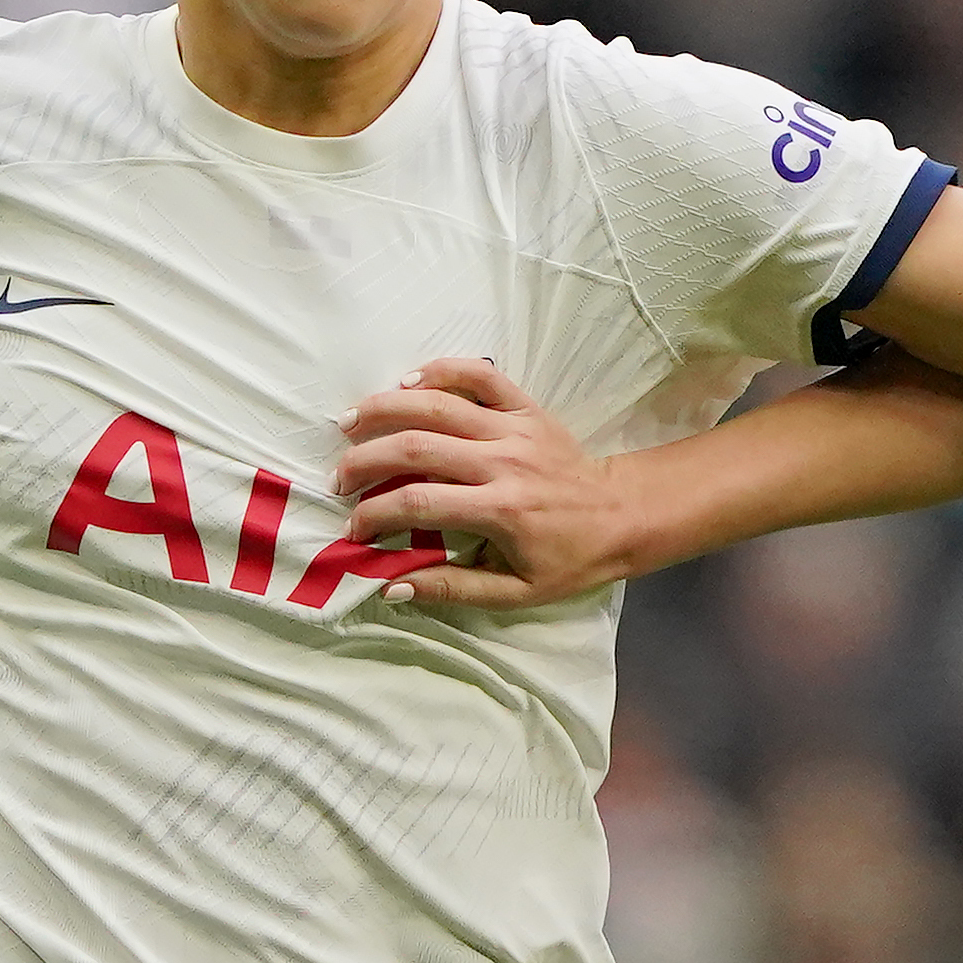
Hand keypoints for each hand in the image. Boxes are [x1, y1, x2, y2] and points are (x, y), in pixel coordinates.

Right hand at [336, 358, 645, 608]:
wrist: (623, 515)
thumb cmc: (569, 559)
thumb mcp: (517, 591)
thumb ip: (454, 588)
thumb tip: (391, 587)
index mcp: (501, 510)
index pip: (419, 502)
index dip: (376, 513)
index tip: (354, 526)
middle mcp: (503, 462)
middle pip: (417, 446)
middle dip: (366, 459)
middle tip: (339, 477)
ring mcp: (514, 428)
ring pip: (438, 404)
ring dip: (386, 408)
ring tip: (349, 422)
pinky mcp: (526, 407)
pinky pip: (479, 376)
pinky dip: (440, 371)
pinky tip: (407, 381)